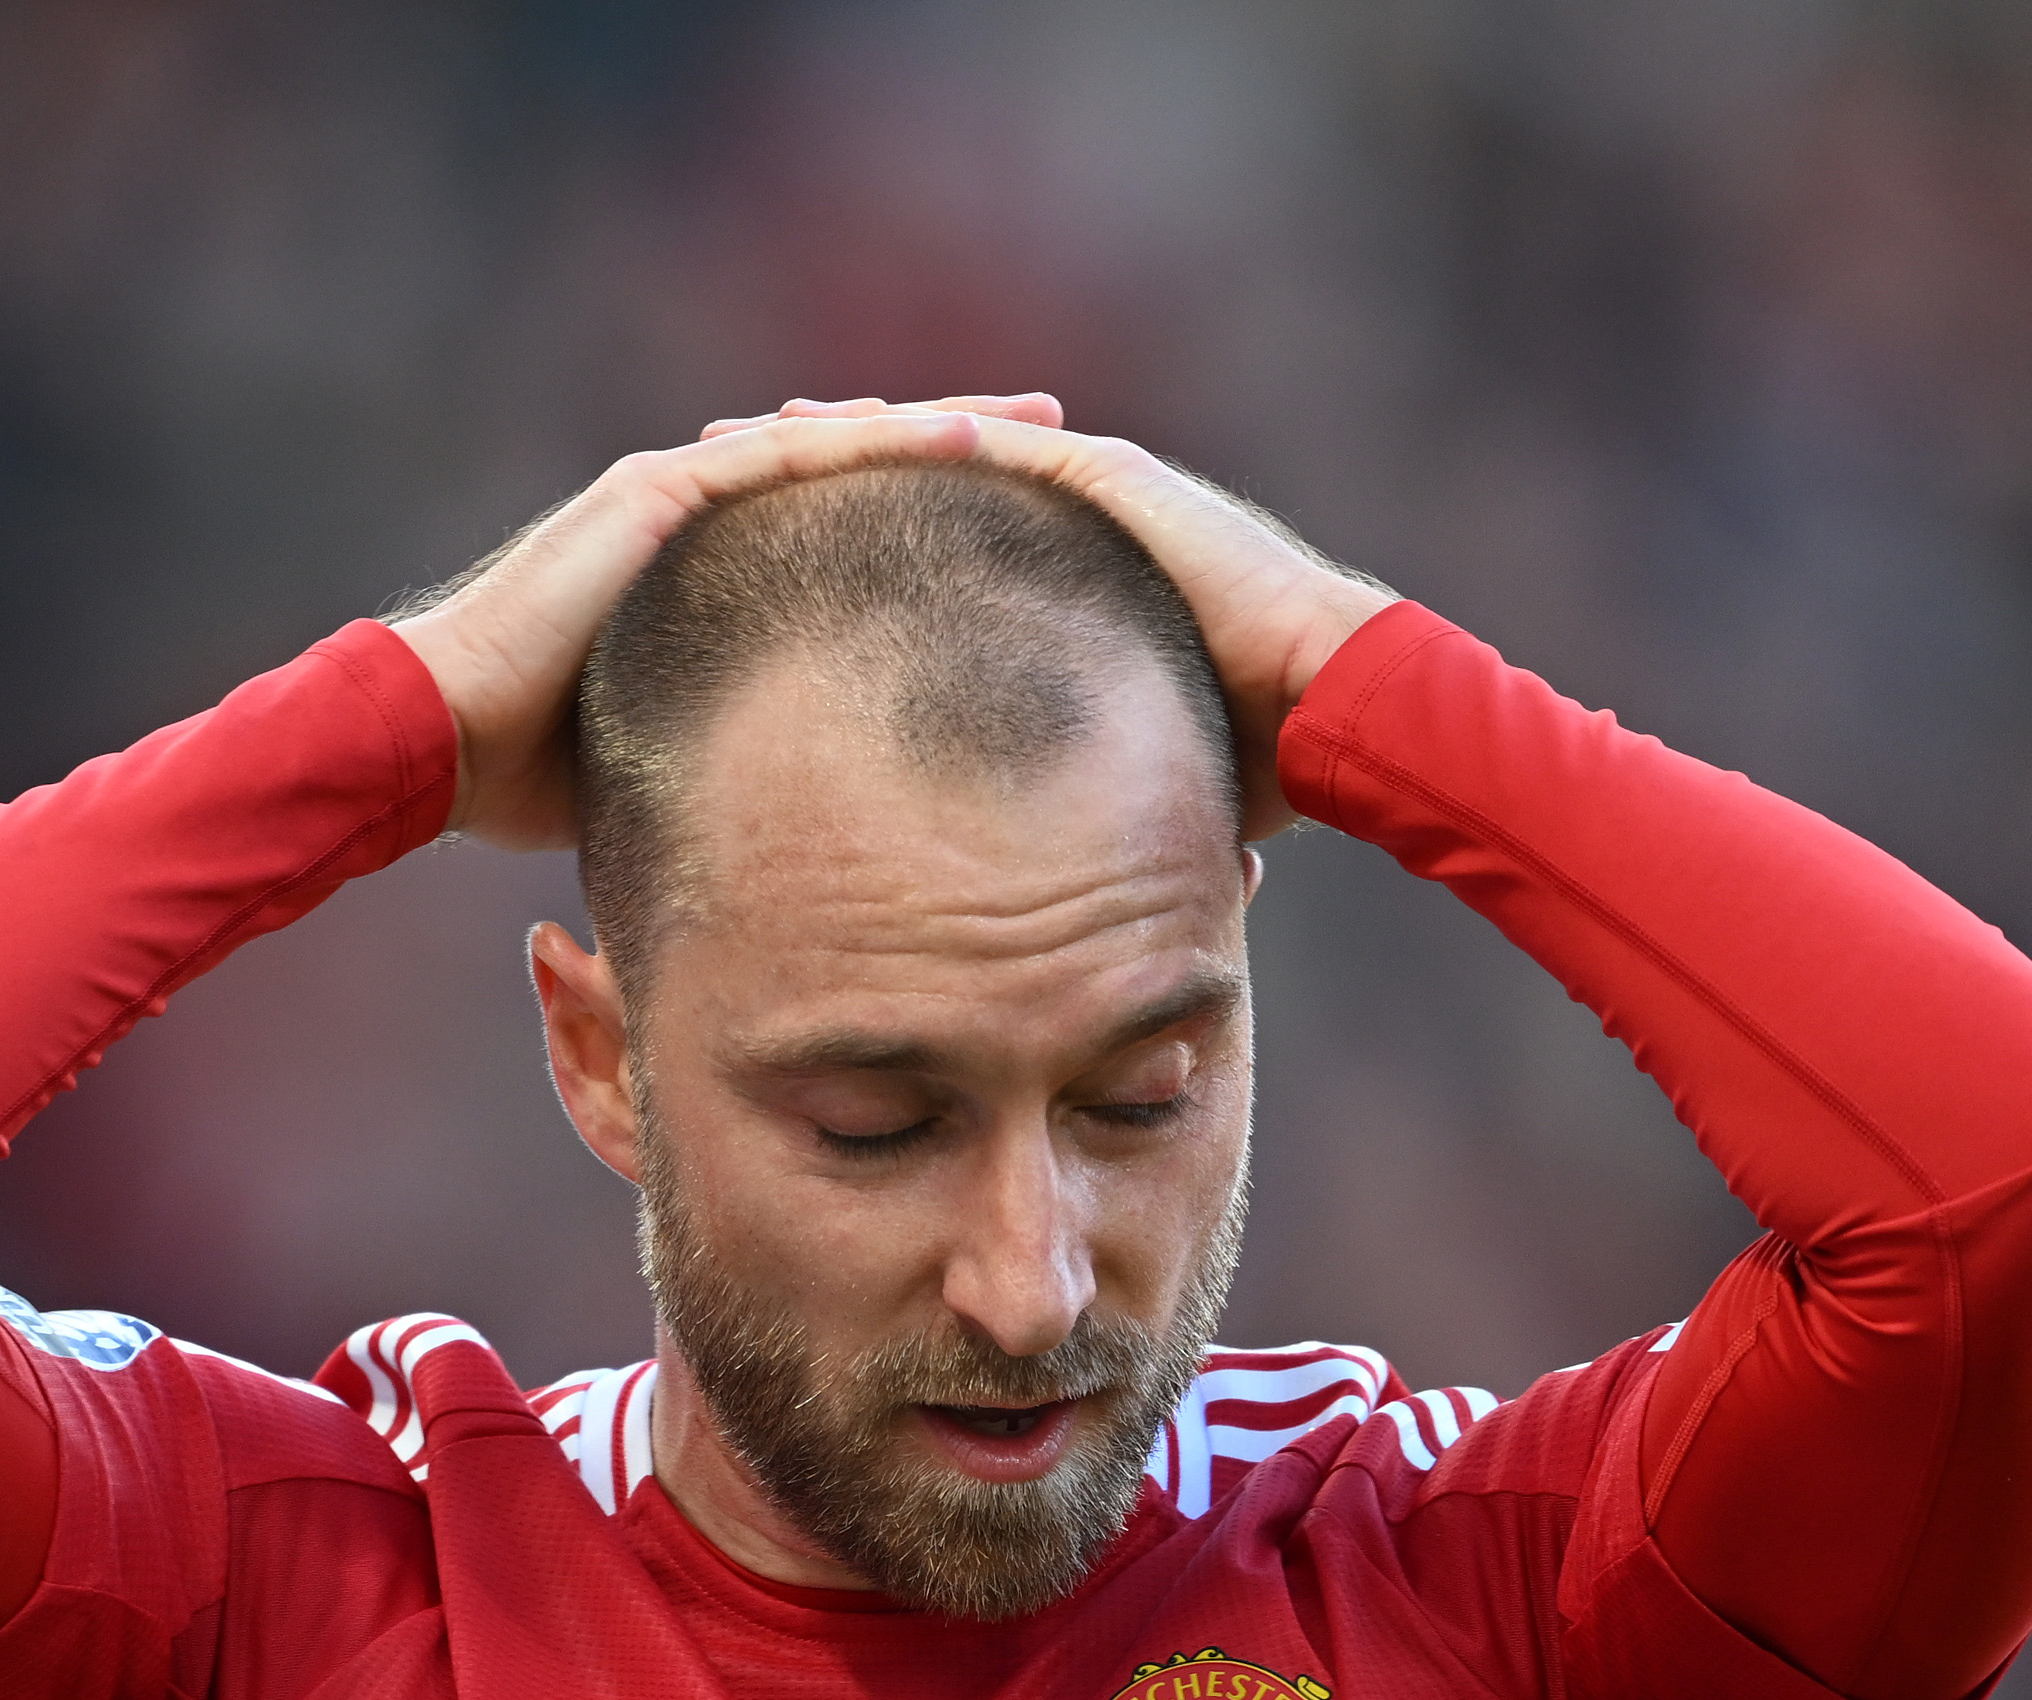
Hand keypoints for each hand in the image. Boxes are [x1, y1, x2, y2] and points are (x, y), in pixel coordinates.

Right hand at [394, 397, 1066, 849]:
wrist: (432, 739)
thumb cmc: (527, 774)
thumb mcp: (671, 756)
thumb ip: (740, 758)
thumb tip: (816, 838)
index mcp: (708, 568)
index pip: (839, 520)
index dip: (929, 510)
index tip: (1023, 521)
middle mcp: (698, 511)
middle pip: (853, 462)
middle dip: (957, 449)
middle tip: (1061, 444)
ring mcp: (677, 491)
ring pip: (835, 440)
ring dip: (941, 428)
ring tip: (1040, 427)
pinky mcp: (655, 495)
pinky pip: (787, 456)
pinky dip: (876, 441)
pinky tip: (960, 436)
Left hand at [712, 400, 1398, 839]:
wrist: (1337, 713)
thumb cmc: (1247, 770)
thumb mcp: (1101, 799)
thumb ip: (1047, 830)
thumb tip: (1018, 933)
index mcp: (1040, 586)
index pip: (906, 551)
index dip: (816, 549)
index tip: (726, 567)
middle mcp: (1053, 522)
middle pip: (898, 481)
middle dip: (797, 479)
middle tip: (694, 480)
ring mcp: (1081, 488)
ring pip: (924, 444)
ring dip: (826, 441)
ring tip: (732, 443)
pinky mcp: (1104, 482)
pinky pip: (977, 445)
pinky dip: (898, 436)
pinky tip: (816, 433)